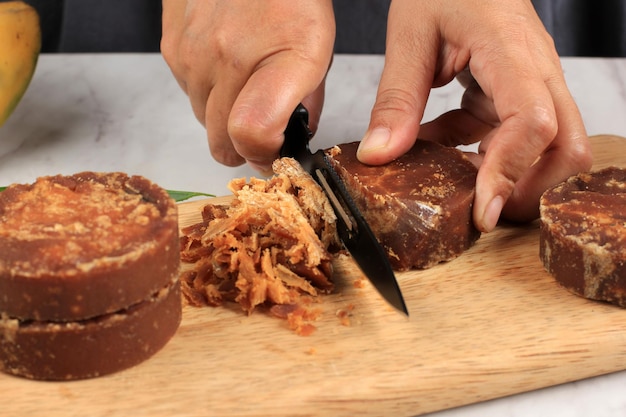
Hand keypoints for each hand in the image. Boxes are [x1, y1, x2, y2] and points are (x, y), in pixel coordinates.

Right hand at [161, 0, 334, 171]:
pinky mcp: (172, 46)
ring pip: (202, 120)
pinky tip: (225, 64)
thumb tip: (288, 139)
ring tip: (244, 82)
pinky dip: (207, 91)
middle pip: (221, 142)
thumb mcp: (319, 52)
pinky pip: (187, 92)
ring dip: (223, 116)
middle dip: (243, 145)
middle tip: (261, 128)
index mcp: (277, 62)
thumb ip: (307, 103)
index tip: (274, 151)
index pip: (250, 134)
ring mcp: (193, 54)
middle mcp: (226, 59)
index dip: (262, 155)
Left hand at [356, 0, 591, 231]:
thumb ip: (396, 98)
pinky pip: (507, 135)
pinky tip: (440, 149)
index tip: (483, 211)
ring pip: (546, 148)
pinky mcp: (512, 92)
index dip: (511, 172)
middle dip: (532, 190)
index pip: (534, 122)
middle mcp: (535, 72)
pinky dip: (476, 153)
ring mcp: (529, 84)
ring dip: (504, 175)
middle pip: (567, 147)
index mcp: (511, 52)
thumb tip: (380, 155)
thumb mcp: (409, 35)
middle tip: (484, 213)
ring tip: (455, 186)